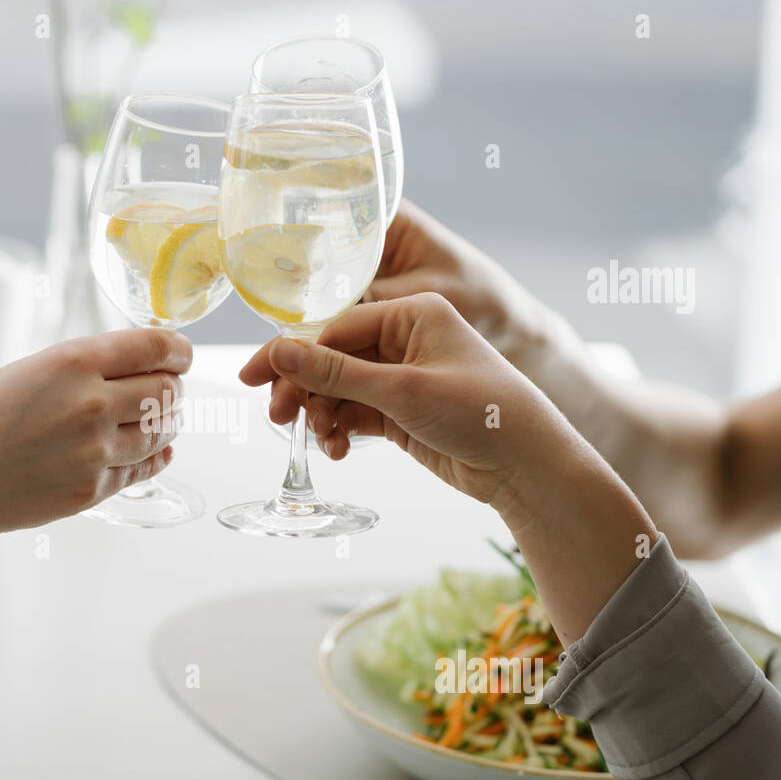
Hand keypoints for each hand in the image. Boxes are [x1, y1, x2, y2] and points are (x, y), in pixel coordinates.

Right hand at [0, 327, 191, 545]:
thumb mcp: (27, 370)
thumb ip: (84, 367)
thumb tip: (139, 367)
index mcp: (73, 362)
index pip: (157, 348)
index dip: (178, 349)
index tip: (181, 354)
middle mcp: (91, 405)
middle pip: (167, 390)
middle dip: (171, 386)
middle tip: (163, 387)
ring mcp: (95, 453)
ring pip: (163, 431)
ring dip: (165, 422)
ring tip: (154, 418)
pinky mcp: (92, 491)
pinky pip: (144, 468)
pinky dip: (155, 456)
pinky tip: (154, 450)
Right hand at [269, 199, 567, 430]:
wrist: (526, 466)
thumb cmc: (480, 412)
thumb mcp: (401, 389)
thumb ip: (334, 372)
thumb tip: (278, 352)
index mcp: (412, 313)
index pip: (335, 327)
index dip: (292, 353)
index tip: (254, 376)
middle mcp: (405, 339)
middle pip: (332, 359)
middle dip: (305, 389)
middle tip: (277, 417)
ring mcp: (403, 377)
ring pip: (339, 390)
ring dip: (322, 414)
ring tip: (320, 440)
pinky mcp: (402, 412)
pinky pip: (355, 414)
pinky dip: (341, 430)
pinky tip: (338, 450)